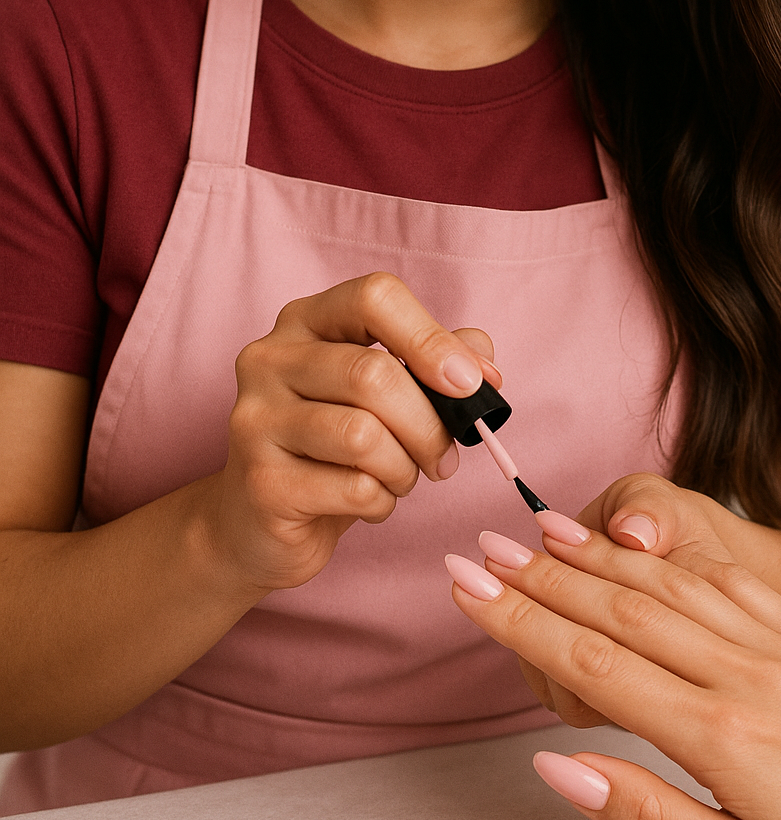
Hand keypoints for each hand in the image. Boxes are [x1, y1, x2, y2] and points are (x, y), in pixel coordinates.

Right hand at [203, 272, 498, 593]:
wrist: (256, 523)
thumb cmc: (332, 449)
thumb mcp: (386, 396)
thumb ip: (436, 365)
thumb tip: (485, 368)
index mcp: (305, 321)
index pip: (374, 297)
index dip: (430, 337)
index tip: (470, 383)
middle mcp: (269, 359)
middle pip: (374, 374)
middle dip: (429, 425)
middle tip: (444, 458)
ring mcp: (255, 419)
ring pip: (364, 435)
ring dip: (405, 468)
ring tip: (400, 478)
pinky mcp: (260, 482)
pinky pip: (353, 489)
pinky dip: (382, 502)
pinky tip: (369, 501)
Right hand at [447, 524, 780, 819]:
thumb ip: (645, 812)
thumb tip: (558, 764)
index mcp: (716, 732)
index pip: (591, 666)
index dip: (520, 625)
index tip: (469, 590)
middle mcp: (736, 669)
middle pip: (614, 611)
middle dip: (536, 579)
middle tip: (475, 551)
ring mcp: (766, 639)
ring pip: (660, 583)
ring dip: (590, 555)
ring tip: (534, 533)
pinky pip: (715, 576)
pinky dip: (661, 553)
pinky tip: (631, 541)